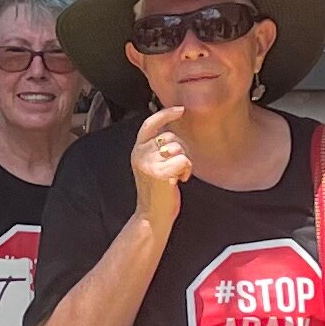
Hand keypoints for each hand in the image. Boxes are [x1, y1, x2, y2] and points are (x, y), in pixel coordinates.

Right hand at [128, 108, 191, 226]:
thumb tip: (173, 130)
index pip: (149, 124)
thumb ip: (158, 149)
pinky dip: (187, 169)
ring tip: (178, 174)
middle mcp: (140, 154)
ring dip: (185, 161)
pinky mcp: (159, 172)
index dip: (165, 114)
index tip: (180, 110)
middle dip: (181, 149)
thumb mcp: (152, 165)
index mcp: (137, 150)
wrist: (151, 216)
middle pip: (170, 136)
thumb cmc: (157, 192)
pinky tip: (181, 180)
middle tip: (178, 166)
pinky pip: (183, 160)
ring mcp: (148, 163)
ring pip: (178, 147)